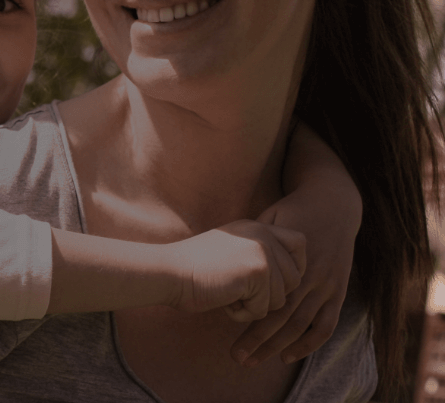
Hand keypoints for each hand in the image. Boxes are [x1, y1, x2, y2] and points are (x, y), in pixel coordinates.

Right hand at [165, 220, 304, 321]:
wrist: (168, 271)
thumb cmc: (191, 268)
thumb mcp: (229, 250)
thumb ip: (255, 254)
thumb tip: (288, 277)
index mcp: (256, 228)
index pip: (300, 243)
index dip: (294, 266)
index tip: (272, 280)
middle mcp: (263, 235)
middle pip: (294, 278)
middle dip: (270, 294)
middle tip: (238, 290)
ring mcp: (262, 252)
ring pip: (280, 298)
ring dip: (254, 306)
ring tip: (227, 294)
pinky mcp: (258, 273)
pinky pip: (263, 309)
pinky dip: (242, 313)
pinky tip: (223, 299)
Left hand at [229, 199, 356, 366]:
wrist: (333, 202)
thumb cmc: (291, 210)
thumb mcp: (268, 219)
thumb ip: (252, 241)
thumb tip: (224, 257)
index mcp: (288, 260)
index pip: (266, 298)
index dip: (247, 319)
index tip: (224, 326)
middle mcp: (309, 277)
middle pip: (280, 318)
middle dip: (257, 341)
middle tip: (237, 358)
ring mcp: (326, 286)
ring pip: (300, 325)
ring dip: (277, 346)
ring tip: (254, 360)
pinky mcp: (339, 291)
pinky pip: (326, 324)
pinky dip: (309, 343)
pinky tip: (288, 355)